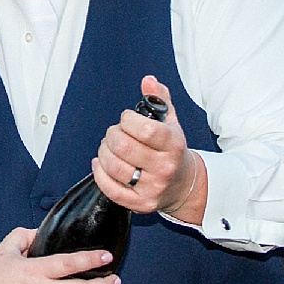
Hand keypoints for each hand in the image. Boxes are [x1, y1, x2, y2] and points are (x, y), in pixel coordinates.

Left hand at [92, 75, 207, 222]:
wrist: (184, 185)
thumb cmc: (172, 150)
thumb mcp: (171, 122)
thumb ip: (159, 98)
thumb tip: (148, 80)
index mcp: (174, 145)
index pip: (145, 129)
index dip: (128, 120)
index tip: (126, 119)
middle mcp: (164, 168)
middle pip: (124, 148)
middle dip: (112, 135)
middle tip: (114, 133)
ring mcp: (152, 188)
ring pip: (114, 167)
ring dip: (104, 152)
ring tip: (108, 147)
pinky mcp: (140, 203)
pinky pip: (111, 189)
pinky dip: (100, 174)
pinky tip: (101, 164)